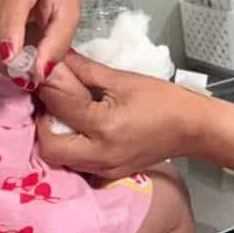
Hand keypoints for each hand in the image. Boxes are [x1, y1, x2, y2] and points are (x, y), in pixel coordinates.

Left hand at [34, 52, 201, 177]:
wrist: (192, 128)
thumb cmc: (162, 99)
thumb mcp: (123, 79)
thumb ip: (86, 70)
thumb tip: (58, 57)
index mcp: (104, 125)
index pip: (59, 107)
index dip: (46, 88)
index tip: (42, 75)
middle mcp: (100, 153)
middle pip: (49, 147)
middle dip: (42, 124)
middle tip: (51, 104)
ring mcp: (105, 169)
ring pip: (61, 161)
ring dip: (55, 138)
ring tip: (64, 115)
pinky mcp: (110, 175)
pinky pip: (79, 167)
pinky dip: (71, 151)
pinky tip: (80, 133)